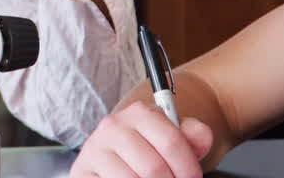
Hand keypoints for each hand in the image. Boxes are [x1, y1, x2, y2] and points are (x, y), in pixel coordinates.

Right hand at [69, 101, 212, 176]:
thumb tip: (202, 137)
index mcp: (140, 113)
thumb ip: (193, 136)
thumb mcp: (174, 138)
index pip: (172, 142)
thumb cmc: (151, 146)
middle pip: (154, 169)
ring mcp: (95, 149)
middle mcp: (113, 126)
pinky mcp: (82, 170)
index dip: (188, 168)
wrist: (119, 150)